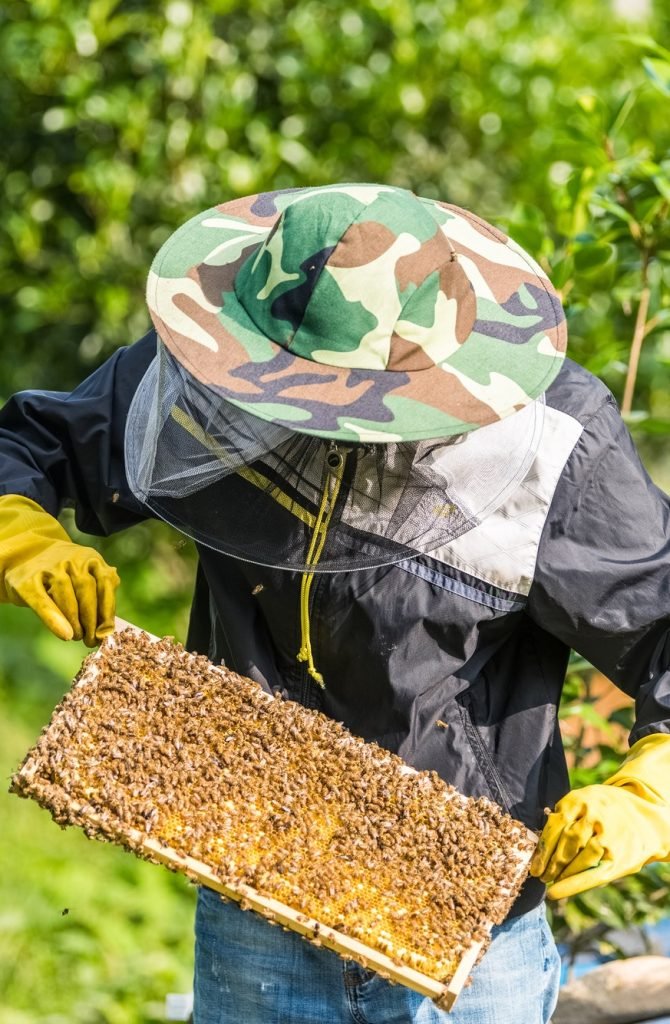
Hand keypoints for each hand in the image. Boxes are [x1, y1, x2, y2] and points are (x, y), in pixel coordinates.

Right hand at [0, 494, 118, 645]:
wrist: (25, 558)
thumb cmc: (63, 575)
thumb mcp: (85, 576)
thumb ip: (100, 592)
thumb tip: (109, 626)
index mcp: (91, 558)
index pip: (106, 582)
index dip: (108, 610)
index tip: (107, 631)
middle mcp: (72, 558)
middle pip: (87, 589)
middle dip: (91, 619)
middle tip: (91, 640)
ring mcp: (49, 567)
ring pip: (66, 595)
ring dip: (75, 621)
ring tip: (77, 636)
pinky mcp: (28, 580)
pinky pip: (44, 602)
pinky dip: (55, 620)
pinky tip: (64, 635)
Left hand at [530, 734, 669, 899]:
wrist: (646, 820)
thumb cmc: (606, 812)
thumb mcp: (586, 802)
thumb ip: (565, 815)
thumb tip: (539, 840)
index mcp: (578, 800)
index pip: (554, 827)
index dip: (541, 848)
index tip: (533, 864)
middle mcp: (592, 816)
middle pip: (564, 843)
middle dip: (549, 862)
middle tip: (539, 875)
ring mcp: (606, 836)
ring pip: (576, 858)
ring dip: (560, 872)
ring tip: (550, 880)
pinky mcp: (617, 857)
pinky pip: (590, 874)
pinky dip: (571, 884)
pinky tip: (556, 892)